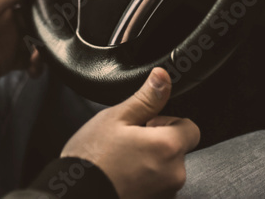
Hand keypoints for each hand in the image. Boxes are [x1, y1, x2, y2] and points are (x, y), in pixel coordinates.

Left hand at [0, 0, 42, 99]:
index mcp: (1, 8)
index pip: (27, 1)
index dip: (41, 5)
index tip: (54, 10)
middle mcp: (7, 25)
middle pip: (35, 24)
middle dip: (45, 31)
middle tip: (47, 39)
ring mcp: (8, 44)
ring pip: (35, 44)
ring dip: (42, 51)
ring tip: (37, 57)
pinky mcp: (9, 63)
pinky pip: (29, 62)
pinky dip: (36, 66)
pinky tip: (33, 68)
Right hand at [61, 67, 199, 197]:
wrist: (73, 195)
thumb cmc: (90, 161)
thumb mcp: (116, 118)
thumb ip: (146, 98)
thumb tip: (162, 77)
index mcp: (167, 147)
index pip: (191, 128)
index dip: (168, 122)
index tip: (147, 125)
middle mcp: (173, 174)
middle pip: (178, 149)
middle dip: (158, 143)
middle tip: (129, 143)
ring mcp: (165, 194)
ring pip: (167, 169)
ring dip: (152, 163)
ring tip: (122, 162)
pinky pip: (158, 187)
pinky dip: (145, 182)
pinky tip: (123, 178)